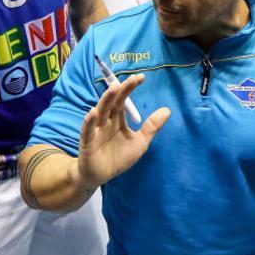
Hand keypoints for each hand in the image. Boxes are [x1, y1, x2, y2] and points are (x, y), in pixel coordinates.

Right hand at [78, 74, 170, 188]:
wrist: (99, 176)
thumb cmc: (118, 158)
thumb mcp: (139, 142)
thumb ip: (151, 127)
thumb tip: (167, 110)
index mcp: (117, 119)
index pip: (123, 100)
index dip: (130, 88)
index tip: (141, 77)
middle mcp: (105, 120)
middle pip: (112, 102)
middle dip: (121, 90)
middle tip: (131, 79)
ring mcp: (95, 130)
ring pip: (100, 112)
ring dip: (106, 100)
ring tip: (114, 88)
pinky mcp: (87, 142)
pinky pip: (88, 130)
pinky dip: (89, 122)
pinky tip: (93, 113)